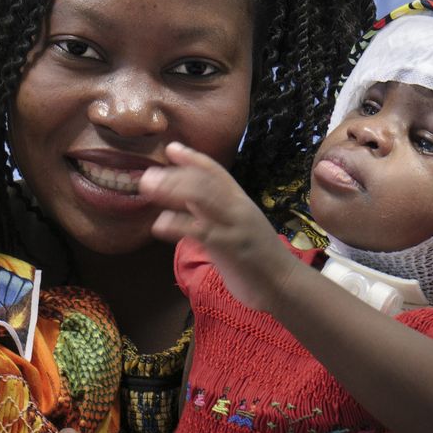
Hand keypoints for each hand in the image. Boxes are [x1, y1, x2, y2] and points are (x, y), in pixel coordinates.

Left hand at [139, 142, 297, 310]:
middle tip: (148, 174)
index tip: (171, 148)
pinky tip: (159, 225)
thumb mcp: (236, 229)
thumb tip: (187, 201)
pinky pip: (201, 231)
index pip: (216, 172)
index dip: (193, 158)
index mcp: (240, 203)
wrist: (283, 284)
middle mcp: (238, 208)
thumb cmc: (257, 260)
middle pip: (205, 181)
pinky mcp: (229, 247)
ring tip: (148, 188)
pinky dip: (177, 225)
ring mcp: (234, 226)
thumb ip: (215, 214)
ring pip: (203, 197)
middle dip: (175, 174)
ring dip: (172, 190)